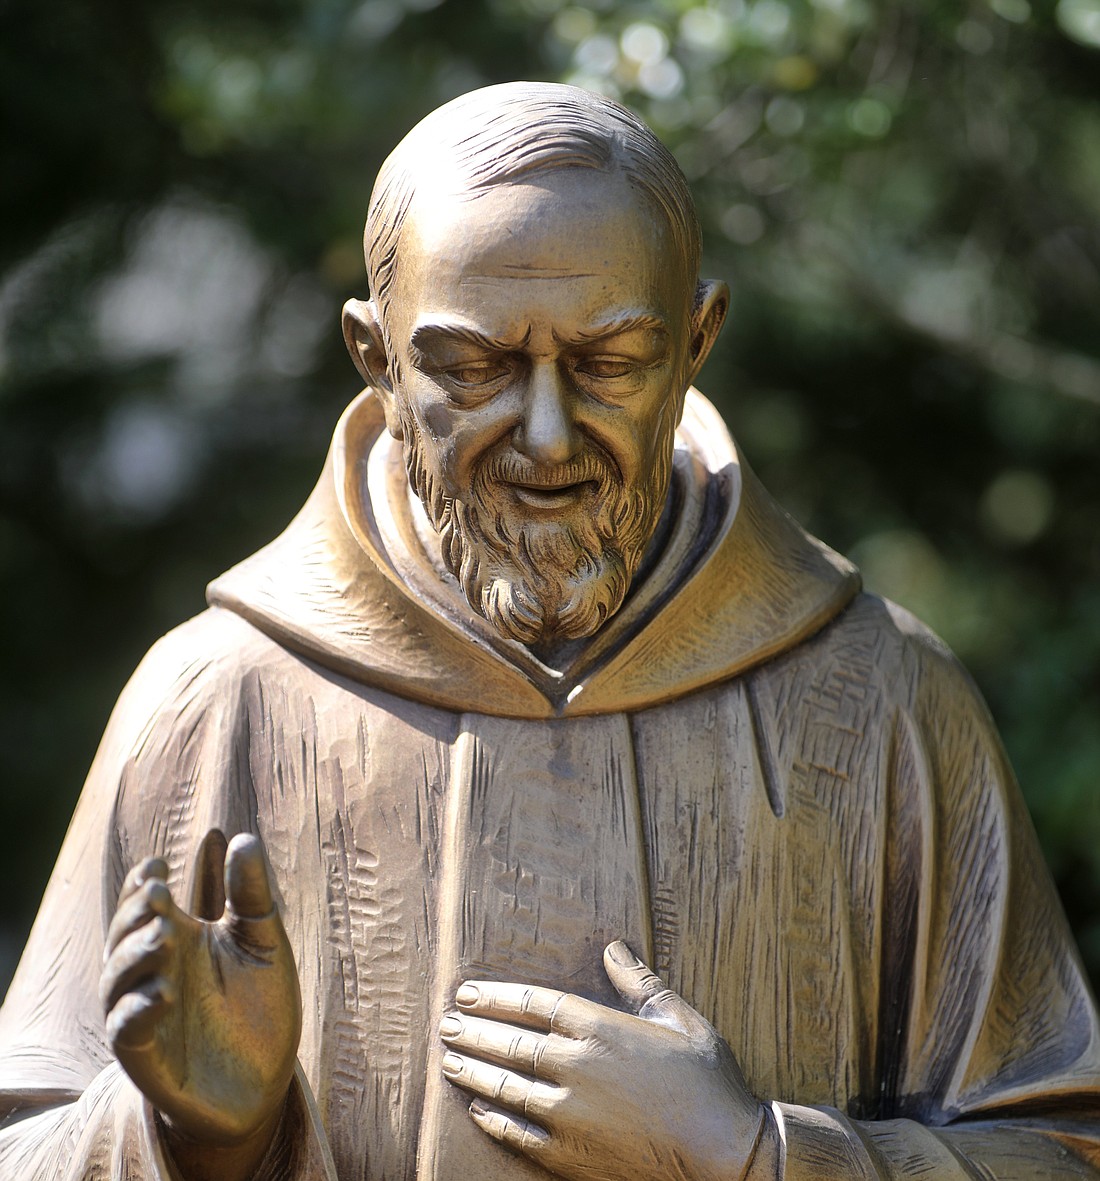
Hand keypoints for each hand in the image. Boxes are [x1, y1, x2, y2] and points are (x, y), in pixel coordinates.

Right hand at [100, 834, 300, 1167]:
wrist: (267, 1080)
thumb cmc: (260, 1006)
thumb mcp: (265, 942)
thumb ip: (252, 894)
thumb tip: (243, 837)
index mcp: (178, 937)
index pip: (144, 902)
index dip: (142, 881)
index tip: (159, 864)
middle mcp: (154, 972)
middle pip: (124, 935)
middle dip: (135, 913)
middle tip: (158, 894)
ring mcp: (146, 1013)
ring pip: (117, 980)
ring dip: (134, 955)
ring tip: (164, 936)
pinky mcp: (147, 1057)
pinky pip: (126, 1032)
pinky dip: (138, 1010)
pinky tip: (163, 995)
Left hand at [439, 941, 764, 1180]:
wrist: (726, 1156)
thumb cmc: (708, 1082)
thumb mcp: (679, 1019)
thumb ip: (639, 982)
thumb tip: (613, 948)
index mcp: (600, 1027)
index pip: (532, 1003)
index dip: (496, 996)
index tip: (467, 993)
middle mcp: (576, 1066)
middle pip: (510, 1042)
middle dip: (474, 1031)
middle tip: (447, 1024)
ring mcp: (569, 1115)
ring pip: (506, 1087)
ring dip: (474, 1071)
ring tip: (451, 1060)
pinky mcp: (570, 1157)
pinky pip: (518, 1135)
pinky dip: (494, 1121)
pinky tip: (478, 1111)